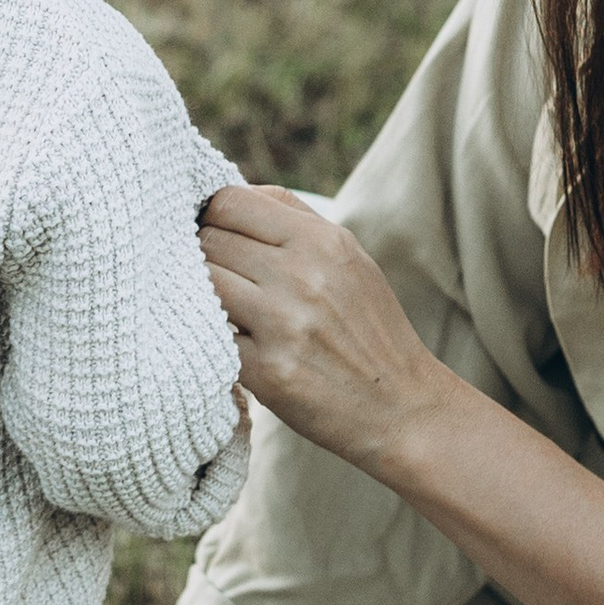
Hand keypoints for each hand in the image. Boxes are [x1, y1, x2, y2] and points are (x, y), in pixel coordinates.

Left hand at [200, 187, 444, 476]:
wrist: (403, 406)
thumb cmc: (369, 329)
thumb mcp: (349, 259)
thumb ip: (293, 221)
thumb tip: (226, 197)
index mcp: (322, 241)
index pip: (228, 202)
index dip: (210, 216)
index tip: (212, 235)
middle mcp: (302, 276)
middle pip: (208, 240)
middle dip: (202, 256)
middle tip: (218, 280)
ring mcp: (283, 324)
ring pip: (201, 283)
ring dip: (200, 295)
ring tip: (221, 309)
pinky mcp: (267, 371)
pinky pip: (209, 335)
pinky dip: (210, 337)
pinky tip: (230, 343)